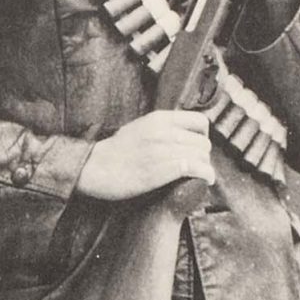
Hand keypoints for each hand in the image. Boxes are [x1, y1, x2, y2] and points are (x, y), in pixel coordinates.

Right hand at [74, 111, 213, 201]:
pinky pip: (196, 168)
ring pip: (202, 156)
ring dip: (204, 167)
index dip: (203, 136)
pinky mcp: (163, 169)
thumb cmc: (114, 152)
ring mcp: (163, 150)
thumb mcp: (138, 128)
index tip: (196, 147)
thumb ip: (160, 128)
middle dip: (203, 156)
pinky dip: (205, 174)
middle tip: (195, 166)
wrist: (93, 168)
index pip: (200, 121)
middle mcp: (164, 131)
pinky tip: (205, 179)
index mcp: (159, 119)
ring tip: (199, 174)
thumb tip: (180, 134)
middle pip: (203, 142)